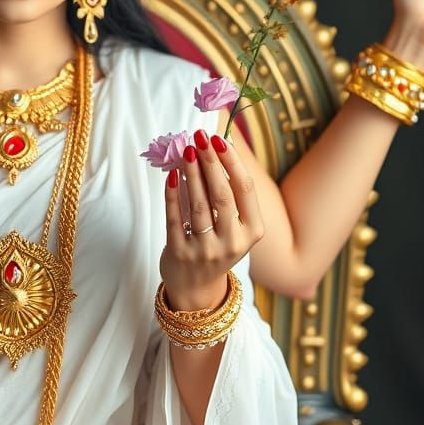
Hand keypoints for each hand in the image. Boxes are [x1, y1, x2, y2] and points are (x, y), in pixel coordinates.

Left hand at [159, 131, 264, 308]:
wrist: (196, 288)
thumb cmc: (217, 245)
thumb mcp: (234, 227)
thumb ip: (229, 195)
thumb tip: (216, 148)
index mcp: (252, 232)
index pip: (245, 191)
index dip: (232, 162)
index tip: (219, 139)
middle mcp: (232, 242)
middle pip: (222, 195)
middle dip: (211, 162)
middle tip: (200, 137)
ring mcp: (205, 250)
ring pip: (199, 205)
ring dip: (191, 173)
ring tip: (186, 150)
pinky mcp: (180, 254)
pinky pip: (175, 218)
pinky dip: (172, 195)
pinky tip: (171, 176)